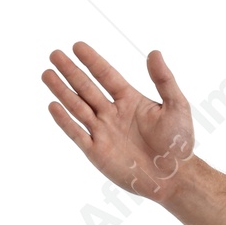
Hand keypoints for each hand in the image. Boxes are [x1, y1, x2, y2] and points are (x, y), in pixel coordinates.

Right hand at [44, 42, 194, 201]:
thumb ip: (164, 80)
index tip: (77, 46)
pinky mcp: (97, 152)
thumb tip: (154, 52)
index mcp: (130, 101)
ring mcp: (103, 132)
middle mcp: (113, 113)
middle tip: (55, 54)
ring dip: (62, 90)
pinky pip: (77, 133)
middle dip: (71, 71)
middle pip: (87, 88)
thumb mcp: (177, 107)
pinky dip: (64, 120)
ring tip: (46, 73)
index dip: (92, 61)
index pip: (106, 76)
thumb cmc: (179, 144)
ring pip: (77, 107)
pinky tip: (53, 105)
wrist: (174, 178)